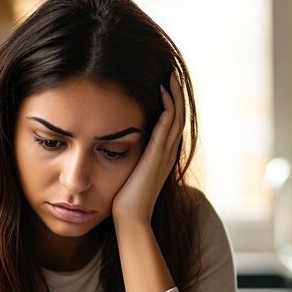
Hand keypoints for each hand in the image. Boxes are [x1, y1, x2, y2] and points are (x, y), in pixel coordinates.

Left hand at [111, 72, 185, 226]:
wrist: (130, 219)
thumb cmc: (124, 200)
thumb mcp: (127, 172)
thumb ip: (126, 158)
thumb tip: (113, 147)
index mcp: (162, 155)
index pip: (172, 122)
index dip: (170, 102)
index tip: (163, 83)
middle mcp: (168, 152)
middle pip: (179, 115)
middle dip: (176, 93)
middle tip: (171, 72)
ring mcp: (165, 154)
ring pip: (177, 117)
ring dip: (174, 95)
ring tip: (169, 75)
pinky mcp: (157, 156)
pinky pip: (167, 126)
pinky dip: (167, 107)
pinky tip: (161, 91)